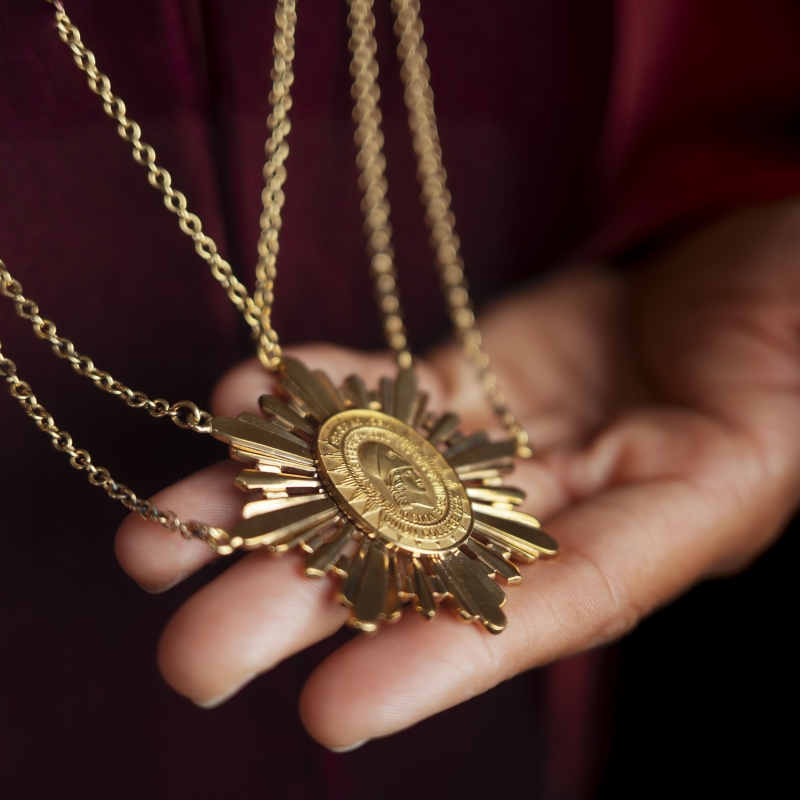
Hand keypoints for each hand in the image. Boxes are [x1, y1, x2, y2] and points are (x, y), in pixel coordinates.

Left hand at [116, 201, 799, 749]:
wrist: (745, 274)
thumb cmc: (787, 346)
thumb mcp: (763, 436)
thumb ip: (702, 492)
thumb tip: (629, 541)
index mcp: (631, 541)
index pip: (530, 614)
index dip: (439, 663)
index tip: (334, 713)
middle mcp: (536, 507)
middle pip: (409, 566)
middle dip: (297, 606)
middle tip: (190, 655)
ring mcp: (483, 440)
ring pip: (361, 482)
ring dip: (257, 506)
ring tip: (152, 542)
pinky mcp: (456, 378)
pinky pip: (370, 392)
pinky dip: (305, 396)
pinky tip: (237, 399)